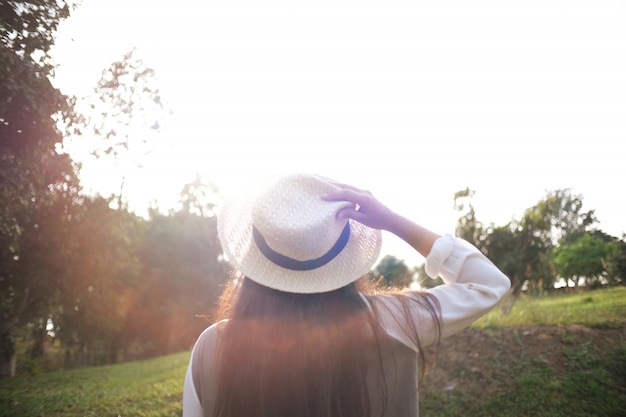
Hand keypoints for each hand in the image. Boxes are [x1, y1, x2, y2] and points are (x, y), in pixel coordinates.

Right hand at [324, 182, 440, 257]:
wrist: (391, 219)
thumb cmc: (378, 221)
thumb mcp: (363, 219)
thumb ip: (350, 214)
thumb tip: (337, 213)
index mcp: (364, 198)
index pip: (346, 193)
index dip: (334, 194)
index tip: (323, 197)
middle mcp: (364, 192)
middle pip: (346, 187)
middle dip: (334, 187)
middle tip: (322, 188)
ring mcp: (365, 192)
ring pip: (349, 187)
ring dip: (339, 188)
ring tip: (328, 188)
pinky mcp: (366, 194)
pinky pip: (353, 190)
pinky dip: (344, 190)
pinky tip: (339, 193)